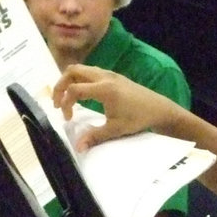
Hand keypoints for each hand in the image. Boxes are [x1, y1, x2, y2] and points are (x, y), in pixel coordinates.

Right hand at [50, 64, 177, 149]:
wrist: (159, 108)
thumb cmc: (138, 118)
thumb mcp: (116, 129)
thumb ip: (95, 136)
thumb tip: (78, 147)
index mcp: (104, 89)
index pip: (74, 89)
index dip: (65, 103)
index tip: (67, 118)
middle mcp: (104, 77)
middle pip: (72, 70)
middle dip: (60, 85)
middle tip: (57, 103)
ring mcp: (109, 74)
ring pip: (81, 69)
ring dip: (69, 81)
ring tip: (66, 99)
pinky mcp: (113, 76)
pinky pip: (89, 71)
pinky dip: (79, 80)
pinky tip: (81, 95)